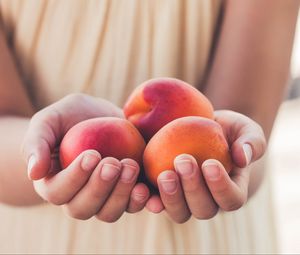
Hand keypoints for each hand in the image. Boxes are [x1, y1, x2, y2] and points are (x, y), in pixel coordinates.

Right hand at [22, 93, 149, 220]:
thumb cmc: (70, 117)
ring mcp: (104, 196)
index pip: (59, 192)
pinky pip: (134, 205)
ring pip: (109, 212)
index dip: (75, 178)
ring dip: (122, 194)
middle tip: (114, 163)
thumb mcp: (48, 121)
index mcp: (54, 183)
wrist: (98, 116)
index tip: (92, 155)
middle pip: (84, 208)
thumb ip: (36, 143)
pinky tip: (148, 189)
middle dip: (100, 188)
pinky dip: (143, 202)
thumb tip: (34, 173)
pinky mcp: (126, 191)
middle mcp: (78, 196)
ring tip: (131, 167)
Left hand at [146, 110, 266, 222]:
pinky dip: (149, 199)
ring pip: (179, 212)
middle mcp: (207, 200)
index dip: (221, 187)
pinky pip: (156, 202)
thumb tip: (243, 158)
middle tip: (183, 161)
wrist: (201, 127)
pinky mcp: (164, 192)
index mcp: (230, 189)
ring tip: (165, 174)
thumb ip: (251, 142)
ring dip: (171, 197)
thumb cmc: (226, 130)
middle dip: (193, 189)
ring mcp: (184, 199)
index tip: (210, 163)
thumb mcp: (244, 129)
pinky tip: (141, 188)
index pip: (231, 199)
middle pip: (203, 210)